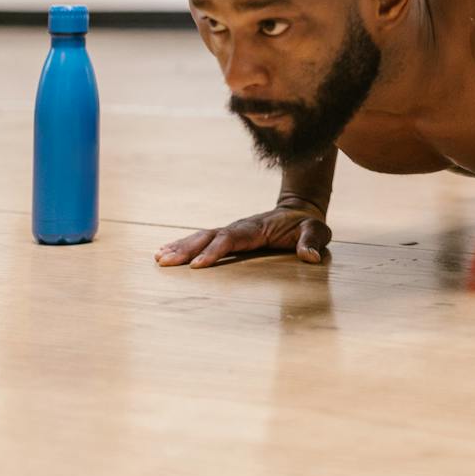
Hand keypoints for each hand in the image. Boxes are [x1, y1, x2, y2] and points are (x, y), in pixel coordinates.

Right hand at [154, 204, 330, 268]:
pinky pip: (203, 240)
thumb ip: (313, 242)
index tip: (198, 265)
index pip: (231, 238)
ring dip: (180, 246)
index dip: (215, 251)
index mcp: (257, 228)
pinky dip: (184, 245)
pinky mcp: (229, 235)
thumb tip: (310, 257)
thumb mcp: (316, 231)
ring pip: (202, 236)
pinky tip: (167, 253)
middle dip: (187, 249)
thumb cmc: (307, 225)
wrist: (300, 210)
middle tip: (163, 261)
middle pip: (209, 236)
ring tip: (158, 258)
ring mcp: (232, 230)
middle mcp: (240, 227)